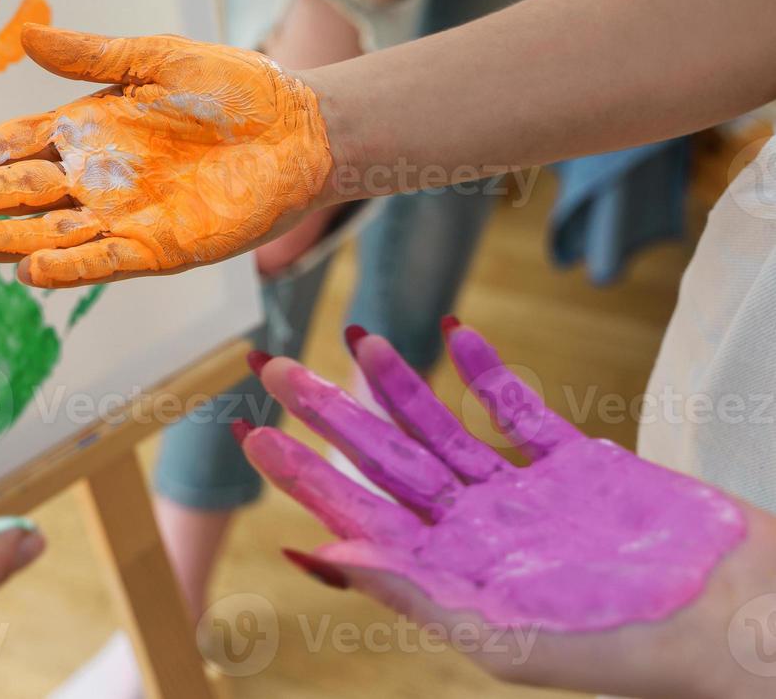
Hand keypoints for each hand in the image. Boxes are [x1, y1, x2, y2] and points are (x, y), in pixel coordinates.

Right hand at [0, 25, 333, 287]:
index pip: (11, 147)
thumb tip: (28, 35)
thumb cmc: (234, 88)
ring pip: (48, 233)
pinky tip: (30, 271)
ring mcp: (121, 216)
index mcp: (86, 130)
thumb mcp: (156, 59)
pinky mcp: (158, 248)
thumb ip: (92, 57)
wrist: (301, 128)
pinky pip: (104, 261)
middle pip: (16, 192)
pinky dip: (69, 268)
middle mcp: (93, 178)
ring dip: (5, 239)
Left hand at [241, 322, 774, 698]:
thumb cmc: (617, 643)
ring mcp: (523, 494)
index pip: (353, 509)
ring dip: (397, 384)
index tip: (252, 431)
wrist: (734, 616)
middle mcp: (474, 528)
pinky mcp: (576, 463)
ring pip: (441, 428)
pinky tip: (456, 336)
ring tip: (357, 336)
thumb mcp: (494, 631)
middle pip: (382, 459)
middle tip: (274, 367)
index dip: (300, 470)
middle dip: (326, 412)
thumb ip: (405, 584)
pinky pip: (519, 410)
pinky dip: (487, 373)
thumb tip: (317, 551)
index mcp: (446, 570)